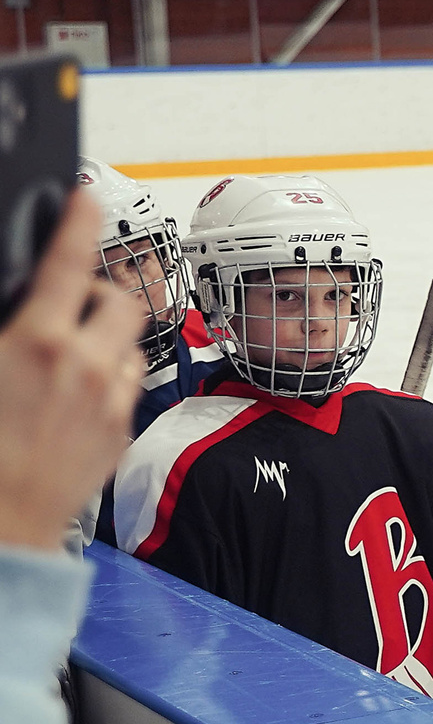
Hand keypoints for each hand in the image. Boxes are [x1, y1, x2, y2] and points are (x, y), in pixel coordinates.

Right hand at [0, 188, 144, 548]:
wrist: (3, 525)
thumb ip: (6, 331)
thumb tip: (16, 315)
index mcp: (38, 343)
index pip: (69, 261)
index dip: (80, 222)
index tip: (86, 197)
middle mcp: (87, 366)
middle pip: (118, 299)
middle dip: (97, 292)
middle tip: (68, 302)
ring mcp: (111, 400)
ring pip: (129, 343)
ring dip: (106, 337)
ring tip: (71, 352)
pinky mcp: (122, 431)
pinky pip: (128, 386)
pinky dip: (110, 378)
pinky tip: (77, 395)